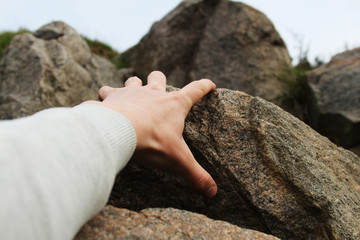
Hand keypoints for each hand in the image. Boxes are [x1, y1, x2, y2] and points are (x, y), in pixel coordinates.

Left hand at [84, 71, 216, 197]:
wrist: (117, 130)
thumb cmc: (151, 142)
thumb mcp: (178, 161)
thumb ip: (195, 175)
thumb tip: (212, 192)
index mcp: (174, 104)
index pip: (196, 90)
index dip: (205, 86)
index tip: (210, 84)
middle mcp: (153, 93)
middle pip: (158, 77)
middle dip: (159, 79)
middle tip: (157, 87)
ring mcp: (131, 92)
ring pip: (133, 80)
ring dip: (133, 85)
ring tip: (131, 93)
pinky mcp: (112, 97)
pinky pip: (106, 91)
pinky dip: (105, 96)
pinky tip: (103, 103)